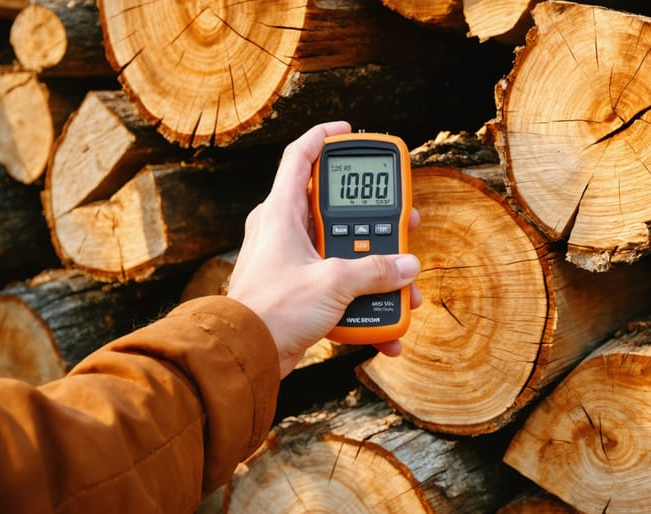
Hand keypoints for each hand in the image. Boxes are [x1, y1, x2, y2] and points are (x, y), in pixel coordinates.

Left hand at [226, 121, 421, 376]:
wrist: (244, 356)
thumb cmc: (272, 309)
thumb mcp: (333, 282)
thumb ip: (375, 271)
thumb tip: (406, 266)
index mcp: (281, 212)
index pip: (299, 157)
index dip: (324, 138)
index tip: (348, 132)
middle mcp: (284, 232)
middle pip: (335, 211)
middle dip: (373, 221)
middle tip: (402, 221)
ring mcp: (292, 263)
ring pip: (342, 253)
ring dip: (374, 271)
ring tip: (402, 284)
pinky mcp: (298, 293)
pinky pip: (338, 288)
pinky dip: (361, 303)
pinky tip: (384, 325)